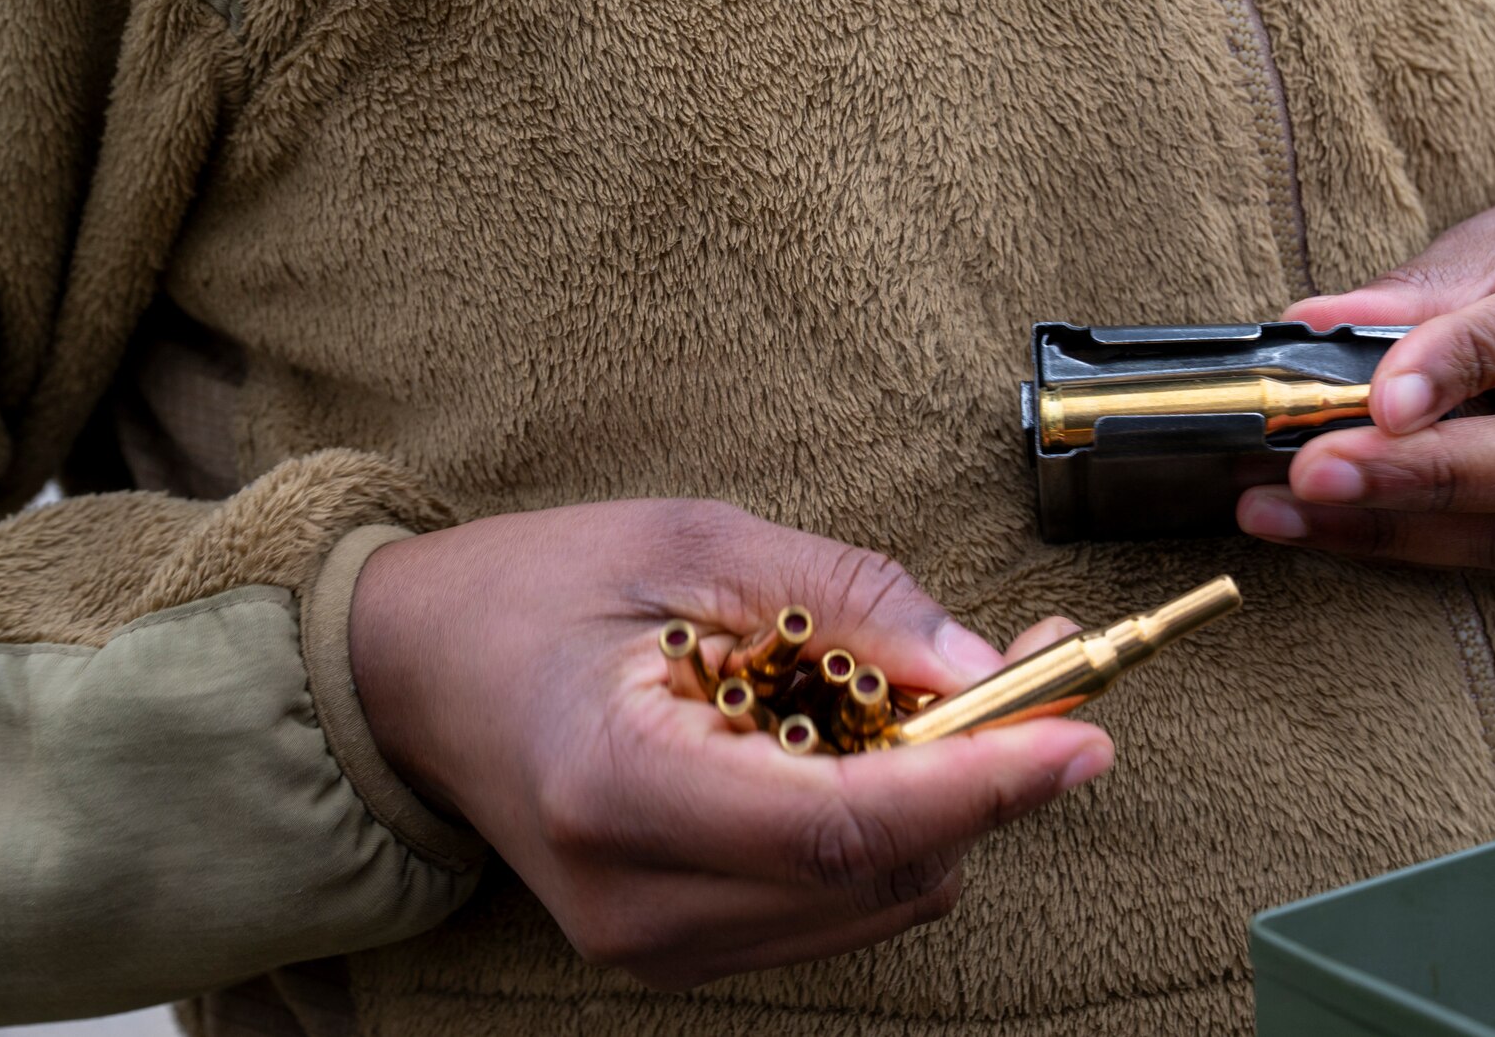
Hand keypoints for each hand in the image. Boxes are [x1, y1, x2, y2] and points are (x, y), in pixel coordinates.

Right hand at [348, 500, 1111, 988]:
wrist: (414, 675)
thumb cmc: (537, 592)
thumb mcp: (694, 544)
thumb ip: (846, 598)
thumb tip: (981, 667)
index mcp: (619, 787)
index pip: (840, 825)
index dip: (979, 785)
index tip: (1080, 737)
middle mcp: (635, 899)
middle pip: (877, 875)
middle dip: (986, 780)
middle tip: (1039, 673)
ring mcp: (651, 943)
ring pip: (873, 902)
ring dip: (945, 806)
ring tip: (936, 694)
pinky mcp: (675, 949)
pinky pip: (834, 907)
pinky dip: (889, 831)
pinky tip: (871, 750)